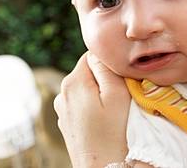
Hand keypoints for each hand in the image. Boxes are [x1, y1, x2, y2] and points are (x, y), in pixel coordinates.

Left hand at [53, 52, 130, 167]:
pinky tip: (106, 123)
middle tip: (124, 96)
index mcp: (72, 82)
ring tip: (116, 112)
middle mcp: (62, 94)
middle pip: (89, 72)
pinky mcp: (68, 125)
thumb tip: (99, 51)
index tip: (124, 79)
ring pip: (88, 89)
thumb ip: (106, 67)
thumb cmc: (116, 135)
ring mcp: (62, 111)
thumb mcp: (117, 95)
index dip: (111, 63)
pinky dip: (96, 109)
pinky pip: (84, 106)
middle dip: (106, 79)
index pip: (93, 54)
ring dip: (102, 94)